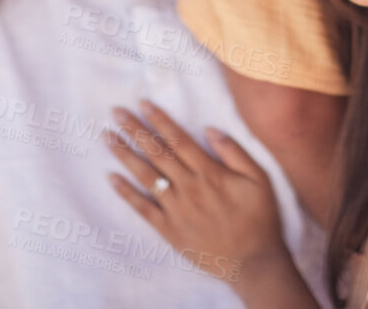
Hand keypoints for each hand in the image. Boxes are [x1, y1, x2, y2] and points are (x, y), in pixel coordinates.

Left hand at [105, 101, 290, 287]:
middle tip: (115, 112)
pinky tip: (111, 178)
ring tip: (107, 137)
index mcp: (210, 172)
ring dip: (125, 155)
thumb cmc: (260, 219)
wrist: (254, 263)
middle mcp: (189, 187)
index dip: (159, 120)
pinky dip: (126, 193)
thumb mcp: (259, 179)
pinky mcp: (170, 230)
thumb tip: (210, 129)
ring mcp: (176, 209)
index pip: (179, 139)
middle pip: (157, 152)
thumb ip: (234, 152)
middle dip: (135, 130)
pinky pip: (143, 208)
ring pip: (146, 176)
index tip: (142, 104)